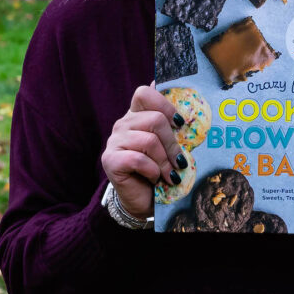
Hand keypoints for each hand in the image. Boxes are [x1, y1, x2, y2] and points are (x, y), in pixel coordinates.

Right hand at [101, 84, 185, 218]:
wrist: (144, 200)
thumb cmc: (160, 169)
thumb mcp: (169, 144)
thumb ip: (172, 124)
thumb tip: (183, 99)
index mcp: (136, 115)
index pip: (144, 93)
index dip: (165, 105)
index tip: (180, 123)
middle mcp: (123, 124)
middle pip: (155, 119)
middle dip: (173, 143)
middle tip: (180, 161)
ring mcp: (114, 141)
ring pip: (149, 141)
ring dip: (165, 161)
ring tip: (171, 175)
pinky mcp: (110, 160)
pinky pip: (138, 159)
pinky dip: (152, 171)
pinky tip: (155, 178)